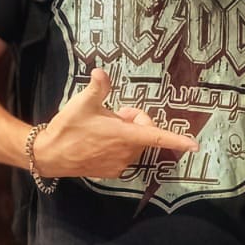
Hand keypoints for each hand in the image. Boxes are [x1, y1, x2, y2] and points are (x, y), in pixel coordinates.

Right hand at [34, 67, 196, 178]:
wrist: (49, 155)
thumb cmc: (67, 128)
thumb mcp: (82, 103)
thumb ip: (98, 87)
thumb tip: (101, 73)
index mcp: (124, 135)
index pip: (156, 137)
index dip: (177, 140)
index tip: (194, 146)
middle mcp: (126, 153)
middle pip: (143, 133)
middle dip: (133, 121)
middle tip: (113, 113)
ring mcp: (119, 164)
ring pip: (134, 144)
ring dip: (125, 133)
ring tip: (102, 127)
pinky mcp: (112, 172)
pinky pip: (124, 154)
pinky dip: (118, 146)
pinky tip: (98, 141)